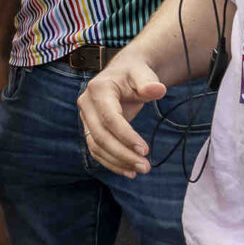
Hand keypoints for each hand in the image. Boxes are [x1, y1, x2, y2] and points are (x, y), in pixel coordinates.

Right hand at [78, 52, 168, 175]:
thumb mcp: (143, 73)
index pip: (109, 118)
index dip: (125, 136)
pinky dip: (111, 162)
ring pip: (96, 146)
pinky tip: (128, 171)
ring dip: (117, 161)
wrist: (123, 73)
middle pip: (100, 136)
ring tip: (140, 170)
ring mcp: (86, 117)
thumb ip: (149, 82)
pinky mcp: (90, 128)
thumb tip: (157, 90)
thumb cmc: (135, 73)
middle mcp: (86, 104)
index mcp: (98, 89)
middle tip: (145, 167)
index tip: (145, 150)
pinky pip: (96, 149)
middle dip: (122, 154)